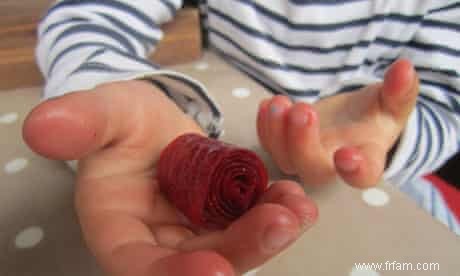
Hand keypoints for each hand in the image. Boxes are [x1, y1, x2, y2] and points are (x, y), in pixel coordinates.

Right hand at [23, 80, 317, 275]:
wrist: (152, 120)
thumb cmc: (123, 119)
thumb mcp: (105, 113)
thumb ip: (82, 123)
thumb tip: (40, 127)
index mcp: (120, 229)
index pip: (140, 266)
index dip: (172, 275)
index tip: (213, 269)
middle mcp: (160, 242)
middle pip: (201, 261)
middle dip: (242, 249)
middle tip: (280, 223)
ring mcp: (196, 232)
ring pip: (234, 245)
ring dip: (268, 232)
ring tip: (297, 207)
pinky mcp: (224, 217)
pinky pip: (252, 222)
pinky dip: (276, 212)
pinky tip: (296, 196)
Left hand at [257, 59, 418, 187]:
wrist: (351, 119)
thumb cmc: (374, 114)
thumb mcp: (392, 102)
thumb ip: (399, 90)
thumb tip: (405, 69)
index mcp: (365, 159)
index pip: (363, 174)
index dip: (354, 170)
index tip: (346, 155)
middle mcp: (331, 164)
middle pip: (312, 168)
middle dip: (303, 142)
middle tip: (304, 111)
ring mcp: (304, 157)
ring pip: (284, 158)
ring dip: (276, 133)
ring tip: (279, 104)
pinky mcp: (285, 146)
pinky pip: (269, 144)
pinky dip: (264, 127)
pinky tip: (268, 104)